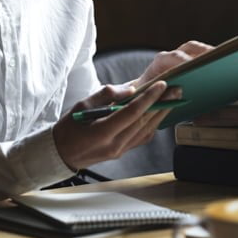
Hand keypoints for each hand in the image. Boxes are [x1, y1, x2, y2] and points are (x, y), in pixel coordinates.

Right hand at [52, 40, 212, 170]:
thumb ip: (106, 95)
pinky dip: (153, 124)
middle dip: (162, 104)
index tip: (162, 84)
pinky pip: (142, 137)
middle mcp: (115, 144)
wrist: (61, 153)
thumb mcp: (82, 105)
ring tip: (173, 99)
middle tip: (176, 89)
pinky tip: (159, 112)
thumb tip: (130, 89)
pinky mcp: (122, 152)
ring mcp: (120, 150)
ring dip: (161, 114)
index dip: (149, 97)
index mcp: (103, 132)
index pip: (132, 113)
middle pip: (144, 121)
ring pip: (147, 130)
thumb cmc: (69, 127)